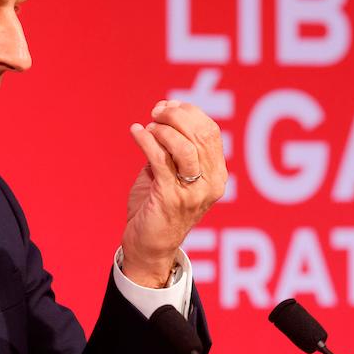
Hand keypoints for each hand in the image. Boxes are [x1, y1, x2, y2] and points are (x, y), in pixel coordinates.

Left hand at [122, 99, 227, 286]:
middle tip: (156, 114)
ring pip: (184, 146)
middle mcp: (210, 184)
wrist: (149, 246)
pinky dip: (145, 140)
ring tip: (149, 127)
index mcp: (216, 176)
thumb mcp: (172, 174)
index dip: (189, 113)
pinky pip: (159, 159)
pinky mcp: (170, 198)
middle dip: (175, 116)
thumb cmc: (158, 207)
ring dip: (163, 129)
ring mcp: (192, 192)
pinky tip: (136, 132)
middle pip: (200, 135)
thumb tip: (167, 110)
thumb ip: (173, 148)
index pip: (211, 132)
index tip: (167, 107)